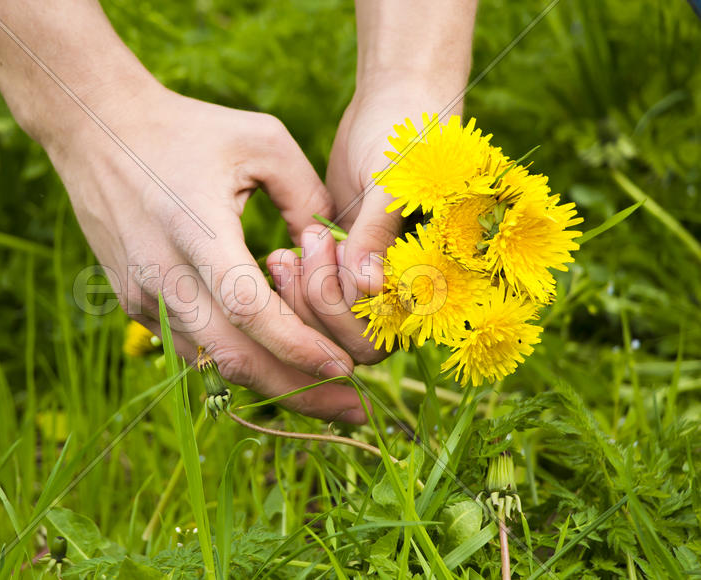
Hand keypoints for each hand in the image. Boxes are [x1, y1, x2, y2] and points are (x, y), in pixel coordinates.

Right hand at [48, 84, 366, 422]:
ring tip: (325, 399)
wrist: (97, 131)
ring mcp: (143, 294)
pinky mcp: (134, 302)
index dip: (299, 347)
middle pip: (233, 358)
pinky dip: (237, 364)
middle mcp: (164, 273)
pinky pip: (192, 349)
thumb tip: (338, 255)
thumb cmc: (188, 129)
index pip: (249, 309)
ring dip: (271, 387)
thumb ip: (308, 196)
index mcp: (197, 229)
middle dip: (299, 393)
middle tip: (355, 411)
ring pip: (212, 364)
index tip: (347, 369)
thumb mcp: (262, 141)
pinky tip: (276, 367)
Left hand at [267, 77, 464, 364]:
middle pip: (356, 342)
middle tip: (306, 246)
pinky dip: (295, 289)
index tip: (334, 251)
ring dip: (302, 299)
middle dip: (321, 305)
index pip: (391, 331)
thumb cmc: (411, 135)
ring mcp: (373, 283)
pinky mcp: (344, 268)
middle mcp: (409, 293)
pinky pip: (316, 301)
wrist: (397, 102)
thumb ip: (380, 232)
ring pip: (330, 328)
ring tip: (286, 253)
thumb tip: (369, 287)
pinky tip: (280, 257)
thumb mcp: (399, 179)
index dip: (353, 308)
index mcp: (440, 280)